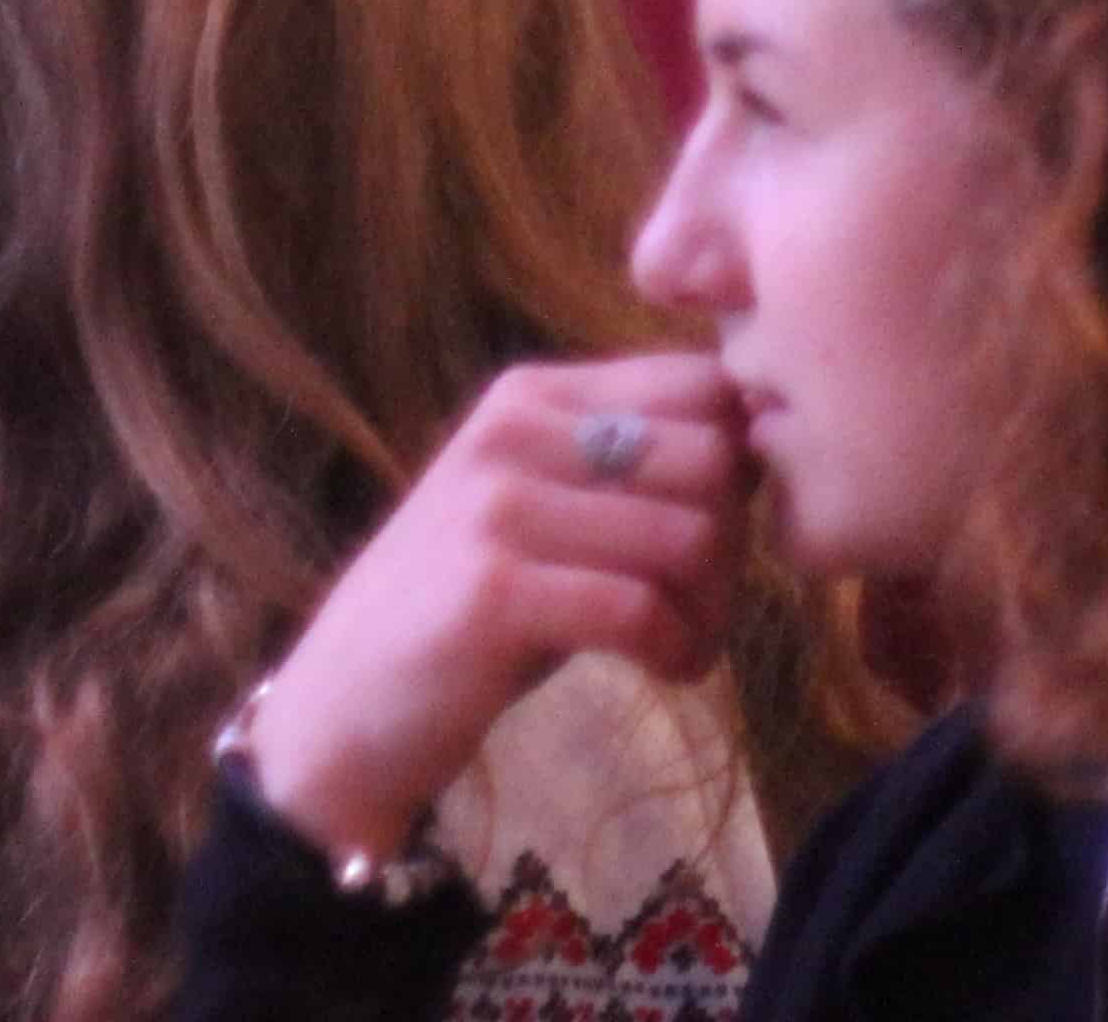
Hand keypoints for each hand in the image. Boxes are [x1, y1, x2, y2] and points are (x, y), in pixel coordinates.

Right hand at [233, 356, 751, 872]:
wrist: (337, 722)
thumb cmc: (473, 616)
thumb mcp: (551, 513)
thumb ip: (638, 467)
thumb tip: (770, 446)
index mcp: (536, 396)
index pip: (706, 385)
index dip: (744, 462)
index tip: (728, 531)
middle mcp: (514, 431)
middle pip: (715, 458)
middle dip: (738, 542)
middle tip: (709, 604)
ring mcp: (497, 508)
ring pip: (691, 533)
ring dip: (715, 606)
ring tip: (688, 644)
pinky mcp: (492, 591)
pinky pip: (642, 606)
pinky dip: (679, 646)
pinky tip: (670, 671)